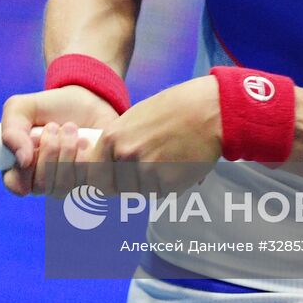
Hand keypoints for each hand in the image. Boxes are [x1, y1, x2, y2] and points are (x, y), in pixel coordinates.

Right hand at [0, 86, 118, 196]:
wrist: (89, 101)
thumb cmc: (52, 107)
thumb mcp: (22, 108)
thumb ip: (11, 131)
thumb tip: (22, 161)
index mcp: (22, 171)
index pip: (17, 186)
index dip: (24, 167)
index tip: (34, 141)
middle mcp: (45, 183)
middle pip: (43, 185)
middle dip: (50, 149)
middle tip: (57, 126)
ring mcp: (70, 187)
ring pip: (65, 185)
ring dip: (68, 150)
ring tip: (73, 129)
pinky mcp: (95, 184)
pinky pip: (91, 183)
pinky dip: (90, 156)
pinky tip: (90, 141)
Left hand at [85, 76, 222, 195]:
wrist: (207, 109)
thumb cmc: (173, 109)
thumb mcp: (134, 118)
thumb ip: (118, 143)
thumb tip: (106, 164)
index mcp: (112, 137)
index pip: (95, 176)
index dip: (105, 182)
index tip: (113, 183)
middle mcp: (125, 154)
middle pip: (119, 188)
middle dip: (132, 183)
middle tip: (151, 168)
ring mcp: (146, 169)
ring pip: (141, 192)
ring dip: (152, 184)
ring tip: (168, 160)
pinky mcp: (168, 182)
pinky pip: (162, 193)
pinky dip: (171, 185)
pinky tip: (180, 164)